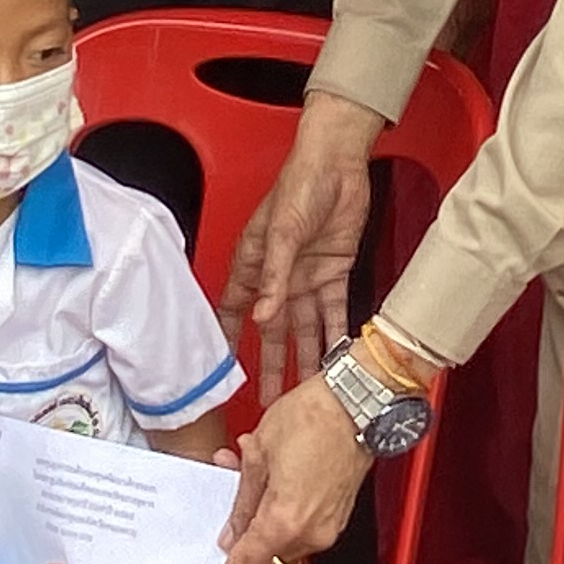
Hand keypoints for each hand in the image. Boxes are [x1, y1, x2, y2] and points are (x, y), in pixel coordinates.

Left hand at [194, 381, 374, 563]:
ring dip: (262, 506)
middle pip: (258, 549)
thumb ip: (242, 501)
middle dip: (241, 522)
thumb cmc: (311, 417)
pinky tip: (278, 466)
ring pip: (277, 532)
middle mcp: (307, 534)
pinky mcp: (337, 516)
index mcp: (282, 522)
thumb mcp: (259, 454)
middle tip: (231, 477)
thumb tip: (231, 538)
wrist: (361, 400)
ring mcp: (326, 527)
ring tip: (254, 460)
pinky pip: (297, 522)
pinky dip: (282, 503)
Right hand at [220, 93, 382, 392]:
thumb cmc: (299, 185)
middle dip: (271, 364)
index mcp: (254, 265)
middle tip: (271, 399)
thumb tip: (263, 316)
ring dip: (305, 357)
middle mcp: (279, 277)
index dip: (229, 340)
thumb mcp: (282, 232)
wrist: (337, 164)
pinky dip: (335, 334)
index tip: (225, 373)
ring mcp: (306, 278)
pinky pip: (334, 311)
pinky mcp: (334, 273)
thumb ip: (274, 277)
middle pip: (272, 330)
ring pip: (304, 328)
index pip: (234, 311)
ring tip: (305, 389)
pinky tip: (337, 357)